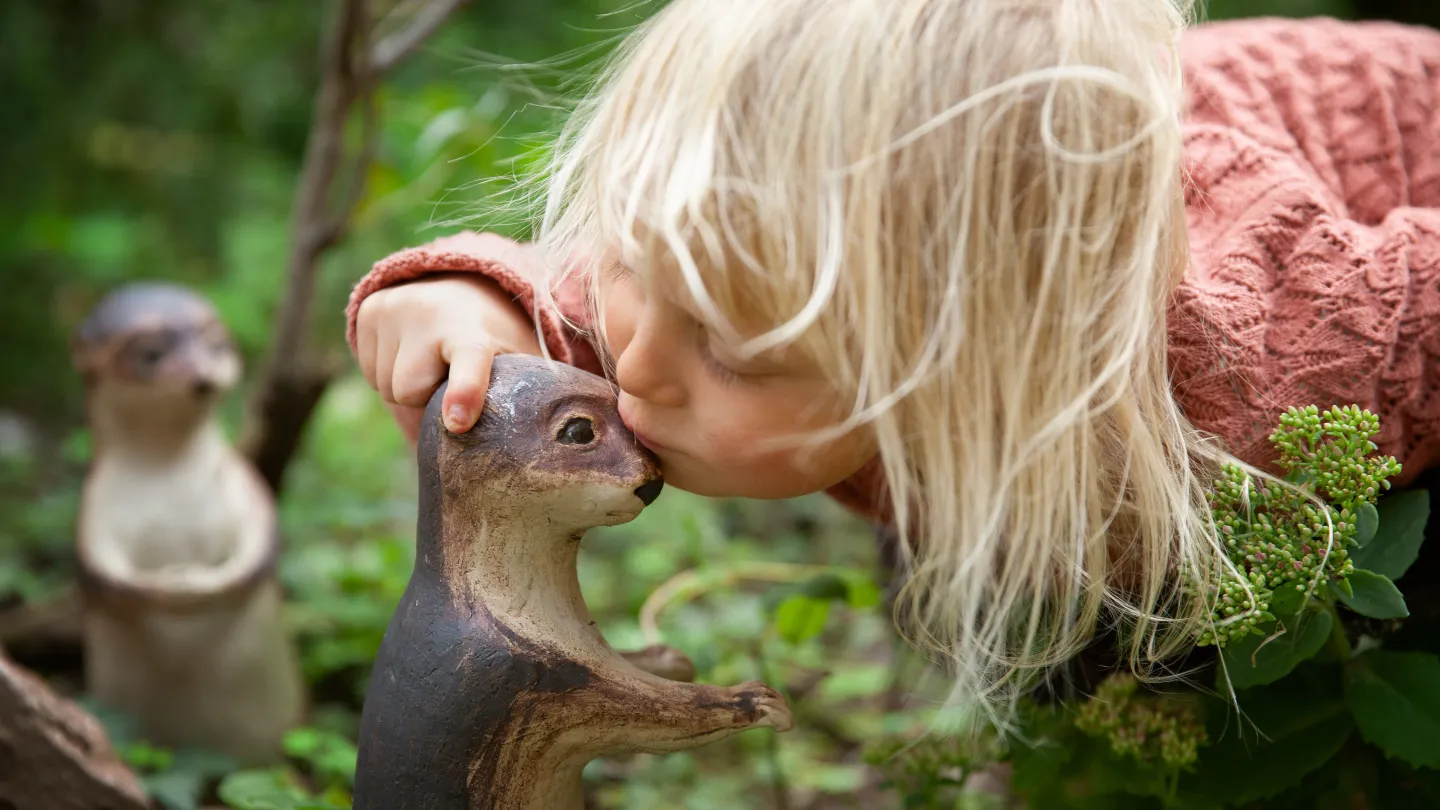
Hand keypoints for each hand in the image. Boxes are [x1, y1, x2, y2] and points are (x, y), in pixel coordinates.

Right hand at [355, 274, 541, 441]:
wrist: (465, 286)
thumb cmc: (497, 341)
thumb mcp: (518, 363)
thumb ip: (523, 402)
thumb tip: (533, 460)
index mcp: (476, 332)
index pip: (470, 363)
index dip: (465, 392)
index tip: (459, 422)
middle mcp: (430, 313)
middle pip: (409, 392)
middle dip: (427, 402)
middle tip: (452, 386)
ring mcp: (395, 308)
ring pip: (385, 387)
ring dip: (408, 392)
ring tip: (434, 366)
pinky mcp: (369, 310)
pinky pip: (369, 372)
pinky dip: (387, 375)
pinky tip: (412, 355)